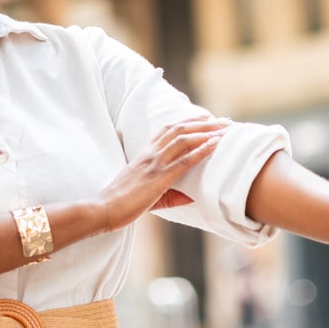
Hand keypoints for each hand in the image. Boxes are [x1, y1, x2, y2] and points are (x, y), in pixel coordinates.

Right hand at [97, 116, 229, 232]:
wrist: (103, 208)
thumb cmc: (122, 203)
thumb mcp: (147, 192)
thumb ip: (169, 192)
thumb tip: (190, 196)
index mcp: (145, 154)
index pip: (168, 130)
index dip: (189, 122)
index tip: (207, 118)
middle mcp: (151, 153)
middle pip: (180, 129)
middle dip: (204, 122)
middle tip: (224, 120)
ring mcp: (154, 163)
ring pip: (184, 139)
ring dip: (207, 131)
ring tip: (225, 127)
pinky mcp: (159, 177)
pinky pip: (184, 160)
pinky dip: (202, 150)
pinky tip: (215, 144)